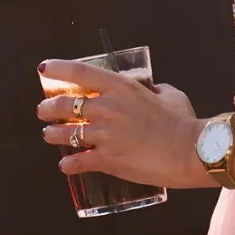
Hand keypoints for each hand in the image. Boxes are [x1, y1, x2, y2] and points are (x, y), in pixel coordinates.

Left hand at [36, 58, 203, 188]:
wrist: (190, 151)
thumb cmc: (183, 122)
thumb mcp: (169, 94)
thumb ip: (153, 90)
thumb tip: (150, 90)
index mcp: (122, 88)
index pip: (80, 73)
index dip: (58, 69)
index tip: (44, 68)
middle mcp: (107, 108)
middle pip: (64, 105)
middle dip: (48, 108)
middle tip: (44, 111)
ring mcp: (105, 135)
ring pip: (65, 134)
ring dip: (53, 135)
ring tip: (50, 135)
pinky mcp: (107, 159)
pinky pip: (78, 162)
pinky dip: (69, 165)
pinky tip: (66, 166)